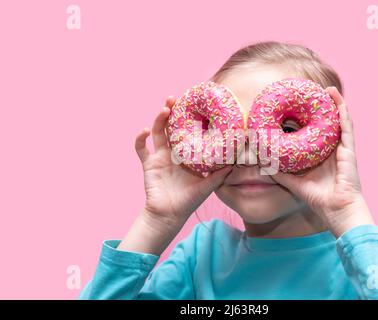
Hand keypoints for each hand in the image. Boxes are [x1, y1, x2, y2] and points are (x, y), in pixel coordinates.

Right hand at [135, 96, 231, 225]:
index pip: (188, 131)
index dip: (189, 118)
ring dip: (159, 120)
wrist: (169, 215)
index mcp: (187, 155)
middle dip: (171, 111)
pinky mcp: (148, 164)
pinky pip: (141, 149)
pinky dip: (140, 139)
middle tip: (174, 98)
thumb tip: (235, 164)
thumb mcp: (207, 187)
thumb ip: (219, 176)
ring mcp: (160, 157)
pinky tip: (144, 131)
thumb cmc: (189, 201)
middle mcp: (173, 152)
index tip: (193, 104)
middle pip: (171, 127)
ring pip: (157, 133)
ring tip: (164, 109)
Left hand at [271, 87, 374, 236]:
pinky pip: (347, 128)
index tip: (301, 108)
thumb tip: (264, 163)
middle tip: (314, 93)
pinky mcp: (349, 150)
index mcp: (323, 157)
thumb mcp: (294, 182)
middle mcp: (334, 150)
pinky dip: (343, 113)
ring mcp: (343, 149)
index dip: (311, 121)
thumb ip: (281, 172)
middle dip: (323, 108)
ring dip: (335, 105)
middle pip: (329, 124)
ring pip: (340, 121)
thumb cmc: (319, 199)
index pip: (317, 134)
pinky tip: (338, 101)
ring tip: (328, 90)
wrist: (336, 210)